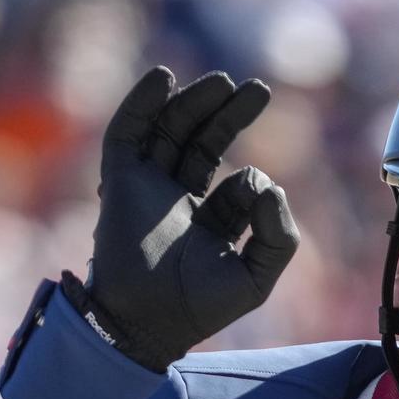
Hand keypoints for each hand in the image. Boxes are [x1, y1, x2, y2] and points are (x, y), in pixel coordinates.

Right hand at [85, 69, 299, 370]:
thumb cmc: (199, 307)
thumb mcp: (256, 277)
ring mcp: (148, 187)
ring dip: (194, 102)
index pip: (239, 187)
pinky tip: (162, 78)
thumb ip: (278, 236)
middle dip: (229, 114)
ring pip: (171, 130)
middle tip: (257, 89)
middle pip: (204, 142)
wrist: (146, 320)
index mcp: (210, 222)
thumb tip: (270, 185)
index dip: (253, 187)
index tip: (257, 198)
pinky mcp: (120, 180)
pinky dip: (142, 102)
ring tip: (223, 82)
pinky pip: (127, 132)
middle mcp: (178, 200)